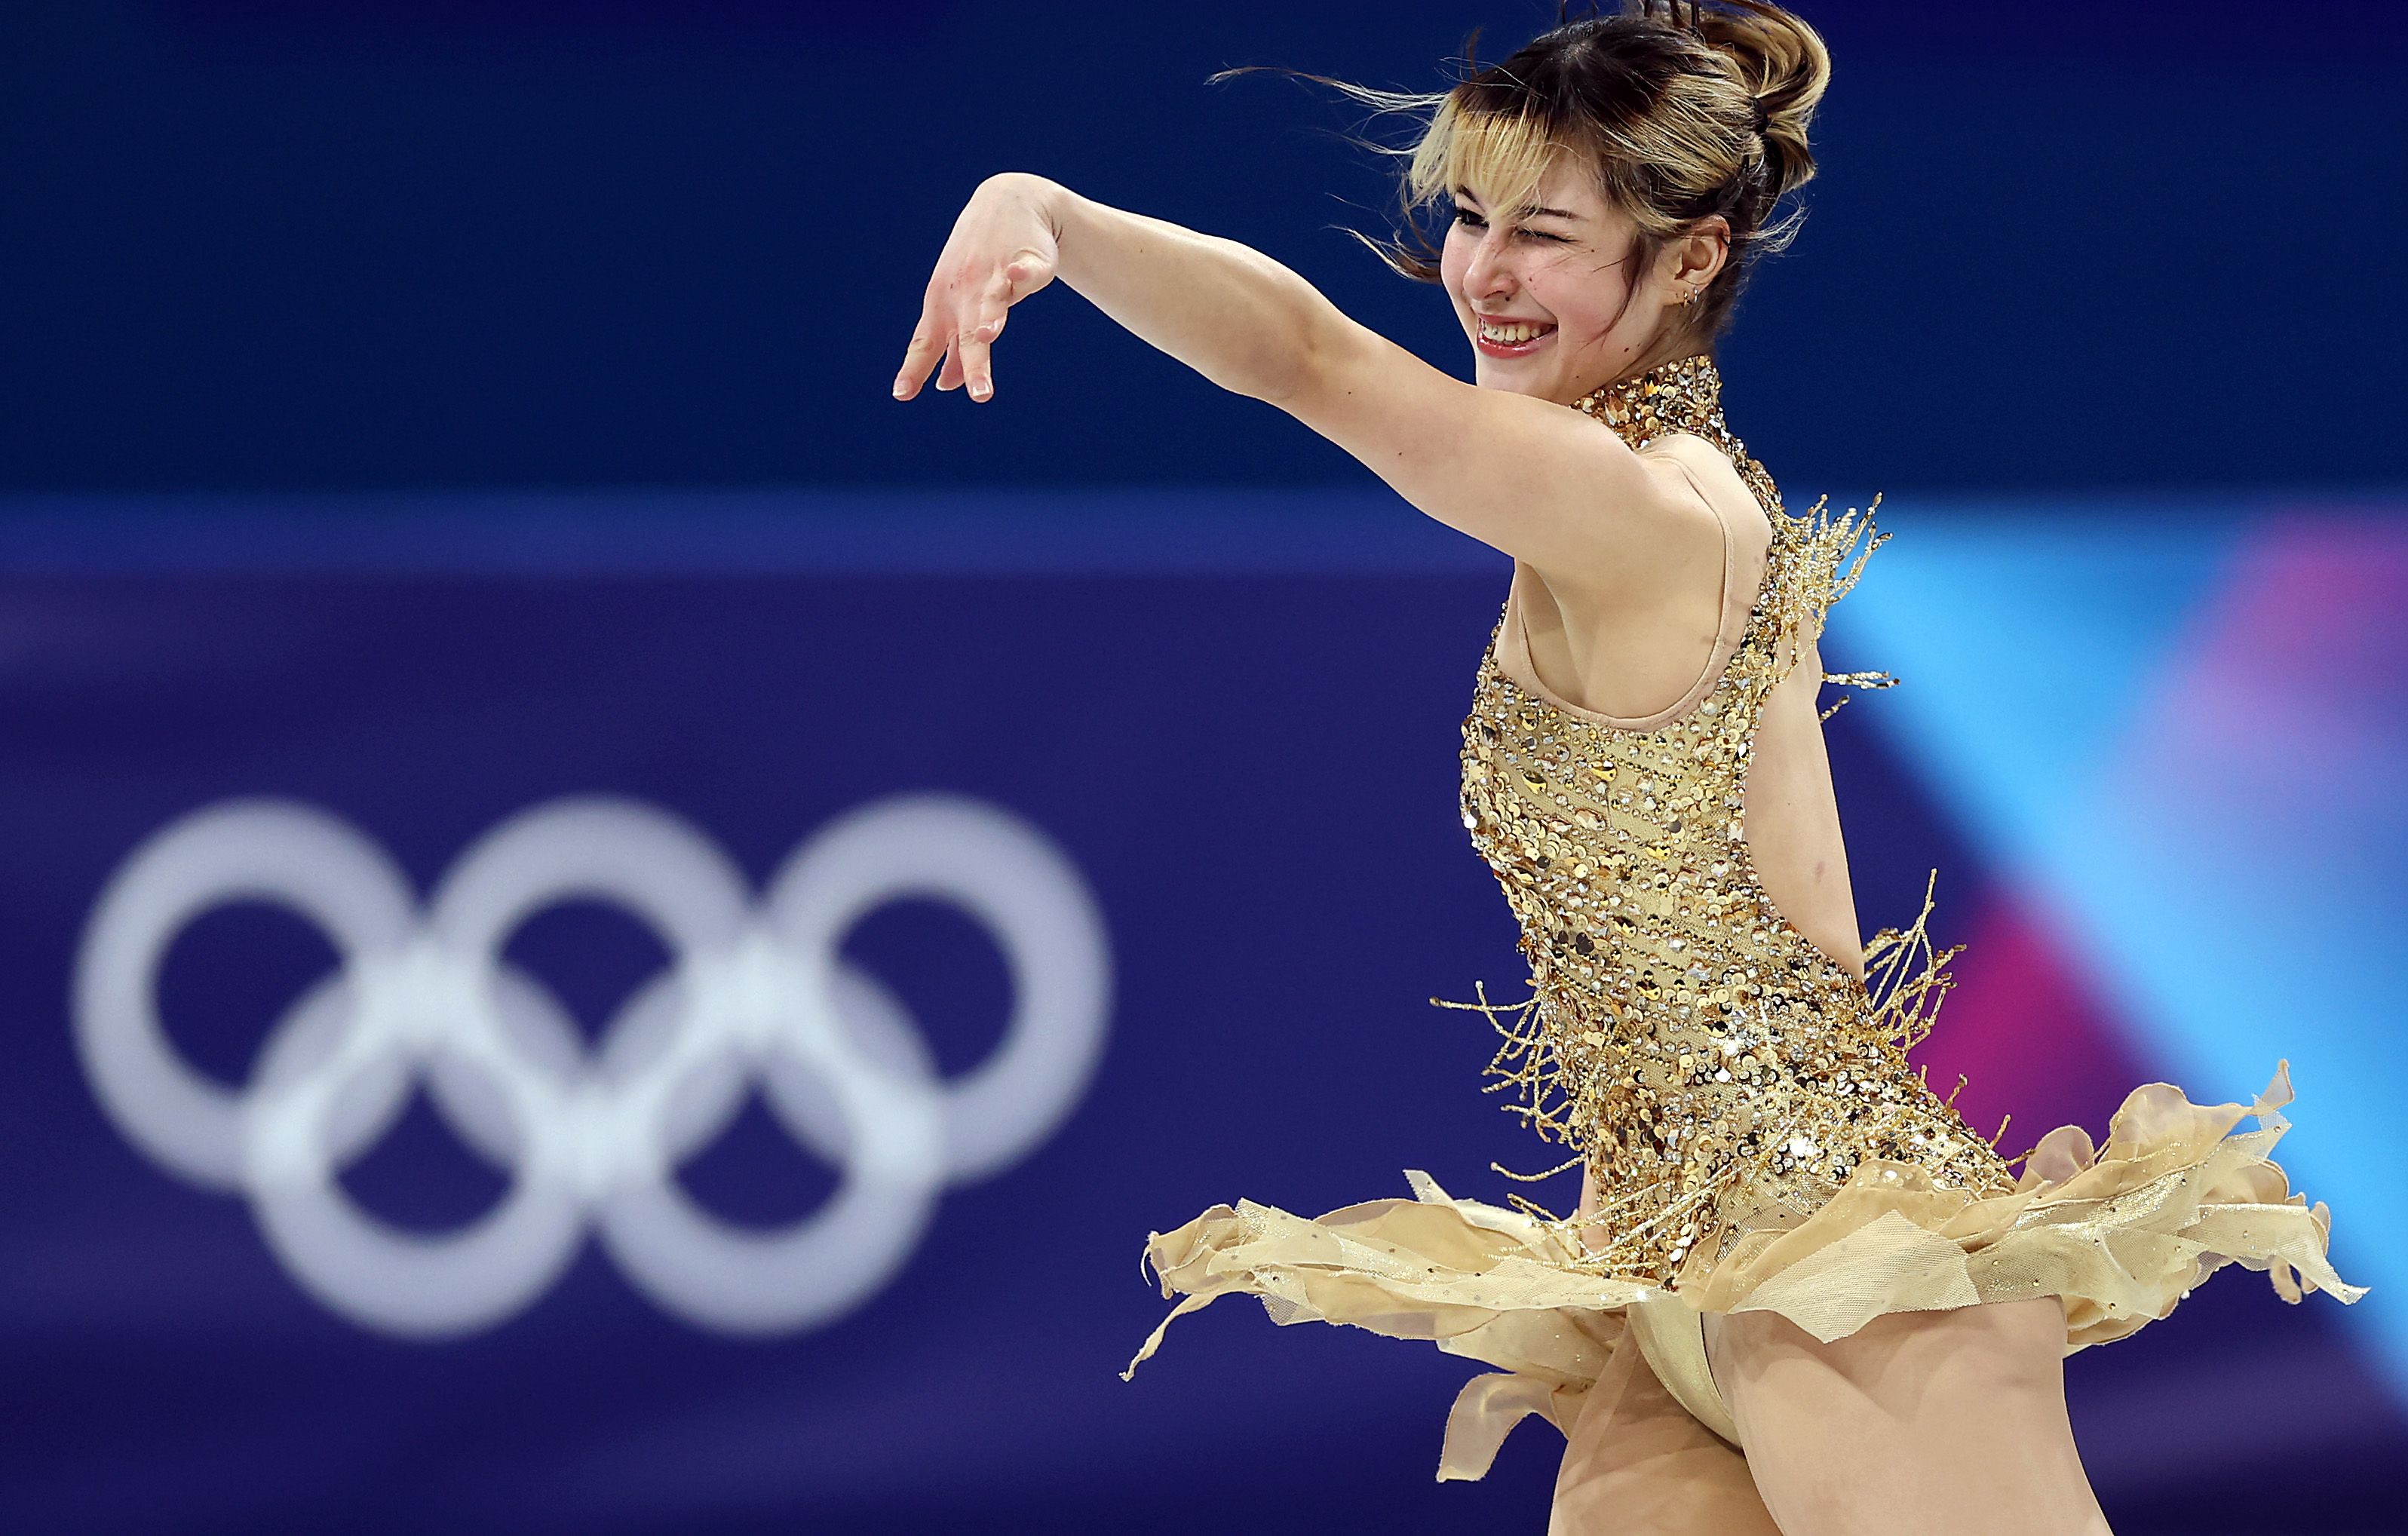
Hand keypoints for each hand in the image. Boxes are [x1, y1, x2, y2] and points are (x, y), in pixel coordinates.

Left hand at [893, 173, 1062, 403]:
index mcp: (945, 307)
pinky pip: (1026, 269)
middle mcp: (967, 292)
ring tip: (989, 334)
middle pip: (969, 333)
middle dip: (973, 364)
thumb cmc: (980, 263)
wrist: (1008, 201)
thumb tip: (943, 386)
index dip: (915, 368)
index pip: (926, 343)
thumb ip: (955, 346)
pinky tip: (1018, 277)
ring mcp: (996, 275)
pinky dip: (1022, 273)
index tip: (902, 395)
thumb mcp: (962, 304)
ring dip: (991, 317)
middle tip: (979, 395)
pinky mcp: (1028, 260)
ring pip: (993, 301)